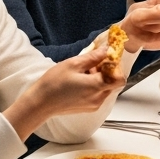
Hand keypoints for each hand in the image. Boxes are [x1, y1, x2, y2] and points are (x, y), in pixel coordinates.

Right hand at [4, 49, 120, 140]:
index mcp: (96, 87)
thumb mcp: (73, 64)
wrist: (39, 104)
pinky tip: (80, 80)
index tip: (107, 59)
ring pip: (105, 88)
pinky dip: (94, 85)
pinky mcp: (88, 108)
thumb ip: (94, 57)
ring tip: (83, 71)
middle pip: (113, 82)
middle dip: (106, 70)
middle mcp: (98, 98)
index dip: (116, 67)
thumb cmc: (53, 84)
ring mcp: (94, 105)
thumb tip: (107, 50)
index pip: (120, 78)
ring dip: (99, 78)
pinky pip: (98, 94)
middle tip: (92, 62)